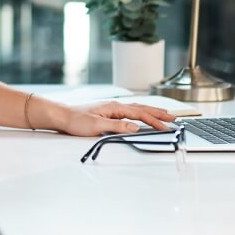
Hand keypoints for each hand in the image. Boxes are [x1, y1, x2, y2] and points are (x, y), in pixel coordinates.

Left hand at [61, 101, 176, 136]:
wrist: (61, 116)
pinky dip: (141, 113)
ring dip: (151, 112)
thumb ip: (117, 126)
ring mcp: (112, 109)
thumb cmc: (76, 120)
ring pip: (137, 109)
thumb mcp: (96, 125)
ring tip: (163, 115)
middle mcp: (115, 106)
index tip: (166, 126)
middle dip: (158, 113)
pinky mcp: (109, 113)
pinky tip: (143, 115)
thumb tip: (134, 127)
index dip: (154, 120)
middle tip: (173, 117)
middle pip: (142, 109)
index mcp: (115, 108)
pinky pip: (130, 112)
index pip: (140, 114)